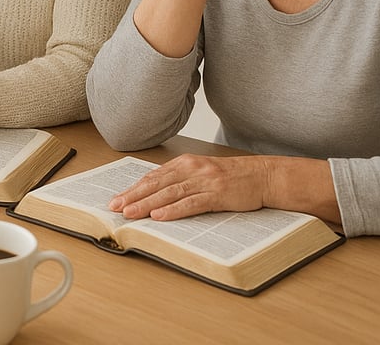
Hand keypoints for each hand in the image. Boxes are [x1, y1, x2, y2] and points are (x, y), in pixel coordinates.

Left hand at [109, 154, 270, 220]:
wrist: (263, 175)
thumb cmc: (231, 177)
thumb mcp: (201, 173)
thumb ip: (180, 180)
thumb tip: (154, 195)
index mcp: (185, 163)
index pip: (152, 177)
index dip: (133, 189)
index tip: (116, 199)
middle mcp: (191, 169)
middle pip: (156, 184)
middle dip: (133, 196)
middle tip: (115, 207)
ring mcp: (204, 181)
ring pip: (169, 193)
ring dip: (147, 204)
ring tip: (130, 213)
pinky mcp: (217, 194)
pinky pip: (191, 203)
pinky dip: (173, 210)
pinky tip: (159, 215)